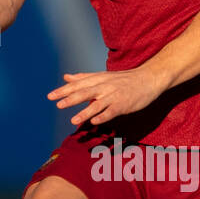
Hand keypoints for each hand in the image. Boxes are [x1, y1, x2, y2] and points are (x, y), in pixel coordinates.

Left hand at [47, 66, 164, 125]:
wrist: (149, 78)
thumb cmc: (124, 79)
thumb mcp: (103, 76)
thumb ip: (84, 78)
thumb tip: (66, 77)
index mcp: (98, 79)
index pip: (78, 85)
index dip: (64, 90)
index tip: (50, 96)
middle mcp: (104, 86)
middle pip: (85, 92)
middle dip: (70, 99)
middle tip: (57, 104)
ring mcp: (114, 95)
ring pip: (98, 104)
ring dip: (85, 112)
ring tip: (73, 120)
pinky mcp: (124, 104)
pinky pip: (112, 111)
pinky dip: (103, 116)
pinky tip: (95, 122)